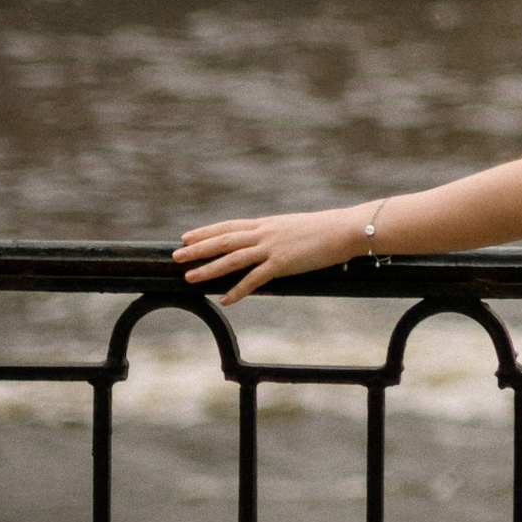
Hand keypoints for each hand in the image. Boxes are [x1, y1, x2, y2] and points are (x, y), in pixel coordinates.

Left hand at [176, 207, 367, 302]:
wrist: (345, 229)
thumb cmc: (326, 229)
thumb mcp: (295, 227)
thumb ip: (279, 235)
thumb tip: (270, 243)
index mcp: (267, 223)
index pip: (229, 226)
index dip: (206, 231)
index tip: (187, 235)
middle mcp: (265, 233)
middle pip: (224, 240)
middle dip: (198, 248)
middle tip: (176, 255)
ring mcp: (272, 248)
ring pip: (232, 258)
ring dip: (209, 268)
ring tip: (189, 276)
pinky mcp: (282, 263)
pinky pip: (254, 279)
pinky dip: (238, 289)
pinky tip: (225, 298)